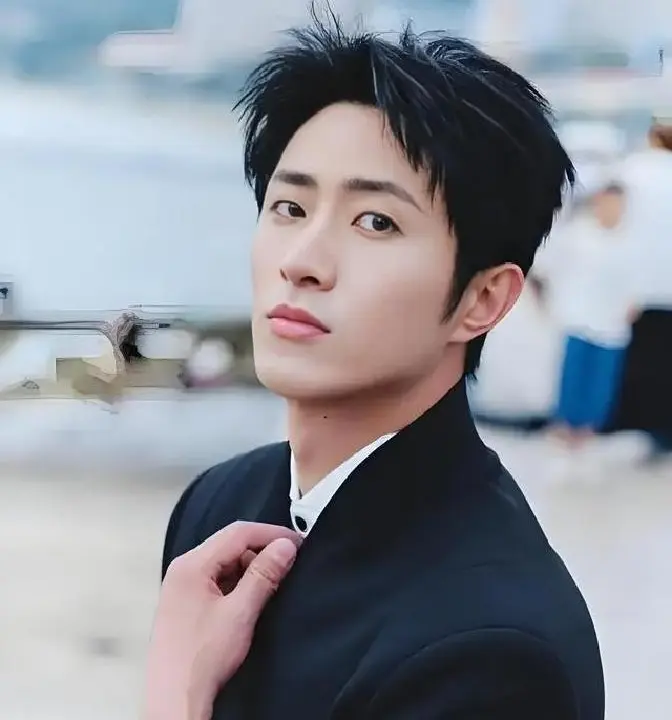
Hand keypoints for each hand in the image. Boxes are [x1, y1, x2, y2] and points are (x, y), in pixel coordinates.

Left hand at [143, 521, 301, 719]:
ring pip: (225, 562)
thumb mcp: (239, 613)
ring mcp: (182, 587)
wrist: (174, 701)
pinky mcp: (186, 604)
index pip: (237, 533)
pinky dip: (238, 582)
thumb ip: (264, 575)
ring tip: (274, 582)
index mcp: (191, 565)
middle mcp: (183, 570)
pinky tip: (252, 597)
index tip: (296, 542)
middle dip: (262, 550)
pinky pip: (217, 580)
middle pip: (230, 545)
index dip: (271, 534)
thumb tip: (284, 547)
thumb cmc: (200, 660)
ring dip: (251, 567)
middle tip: (289, 561)